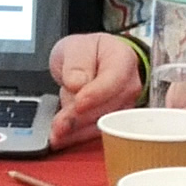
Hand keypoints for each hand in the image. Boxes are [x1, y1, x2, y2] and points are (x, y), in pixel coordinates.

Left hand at [47, 33, 143, 148]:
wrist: (91, 61)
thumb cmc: (87, 52)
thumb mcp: (76, 47)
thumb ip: (77, 62)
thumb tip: (77, 83)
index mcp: (123, 59)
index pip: (114, 80)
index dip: (96, 94)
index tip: (79, 103)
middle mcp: (129, 85)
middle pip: (106, 106)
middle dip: (80, 117)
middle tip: (59, 124)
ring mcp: (124, 105)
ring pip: (102, 123)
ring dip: (77, 131)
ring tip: (56, 134)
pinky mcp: (114, 121)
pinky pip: (96, 131)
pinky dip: (77, 135)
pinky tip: (63, 138)